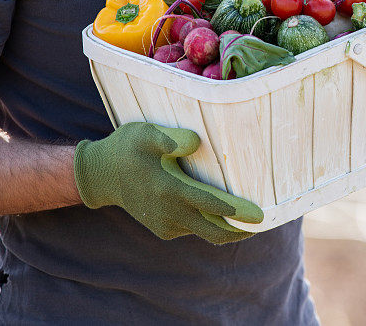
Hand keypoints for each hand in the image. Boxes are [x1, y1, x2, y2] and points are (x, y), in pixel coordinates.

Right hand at [74, 122, 262, 243]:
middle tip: (263, 225)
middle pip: (213, 231)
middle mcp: (169, 212)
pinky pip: (193, 230)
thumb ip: (171, 138)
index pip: (210, 204)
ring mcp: (166, 224)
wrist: (102, 175)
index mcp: (168, 189)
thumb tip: (197, 142)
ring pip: (205, 232)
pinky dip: (210, 226)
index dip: (236, 211)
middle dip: (240, 231)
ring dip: (227, 230)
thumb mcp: (145, 133)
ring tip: (252, 222)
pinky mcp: (164, 229)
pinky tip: (225, 216)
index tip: (259, 215)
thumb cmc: (128, 148)